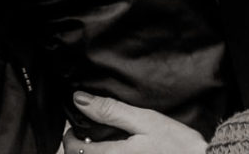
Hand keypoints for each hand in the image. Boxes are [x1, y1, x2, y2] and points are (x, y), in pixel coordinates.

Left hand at [60, 92, 207, 152]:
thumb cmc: (178, 145)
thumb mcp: (146, 121)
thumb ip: (111, 111)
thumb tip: (80, 100)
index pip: (75, 150)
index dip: (70, 137)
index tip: (75, 128)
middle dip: (79, 148)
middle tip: (89, 136)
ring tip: (103, 146)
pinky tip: (118, 152)